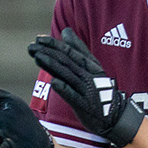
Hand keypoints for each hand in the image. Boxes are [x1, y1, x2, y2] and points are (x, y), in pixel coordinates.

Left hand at [28, 28, 145, 147]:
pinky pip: (74, 96)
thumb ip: (78, 50)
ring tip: (37, 57)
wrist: (116, 115)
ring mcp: (87, 90)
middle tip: (31, 46)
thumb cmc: (100, 89)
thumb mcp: (92, 67)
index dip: (54, 45)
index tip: (39, 39)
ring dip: (52, 65)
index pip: (70, 52)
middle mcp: (88, 75)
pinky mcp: (84, 106)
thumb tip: (66, 31)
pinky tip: (54, 82)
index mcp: (89, 65)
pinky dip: (64, 89)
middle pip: (66, 61)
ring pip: (68, 75)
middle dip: (48, 52)